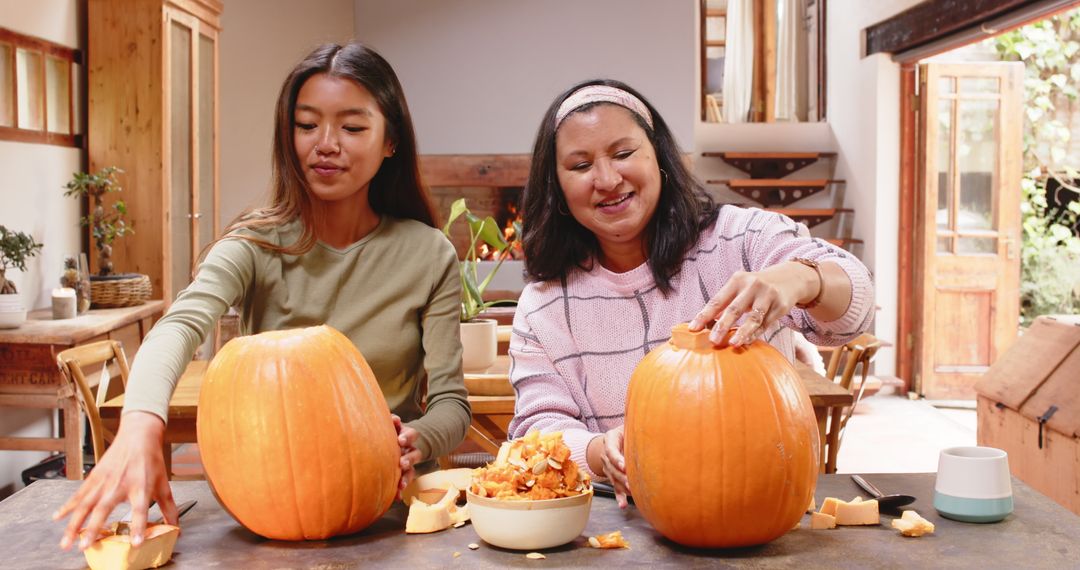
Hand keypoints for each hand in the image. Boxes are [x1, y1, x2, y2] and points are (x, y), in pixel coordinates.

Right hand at [53, 411, 176, 550]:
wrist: (138, 436)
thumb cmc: (150, 460)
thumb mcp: (163, 484)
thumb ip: (168, 507)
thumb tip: (175, 527)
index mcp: (140, 486)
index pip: (140, 509)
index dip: (138, 526)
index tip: (135, 543)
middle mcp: (120, 484)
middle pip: (104, 508)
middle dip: (93, 528)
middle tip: (85, 546)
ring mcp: (104, 480)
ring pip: (85, 504)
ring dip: (74, 524)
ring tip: (67, 541)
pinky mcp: (94, 476)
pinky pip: (78, 494)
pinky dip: (67, 506)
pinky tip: (58, 517)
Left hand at [392, 415, 422, 495]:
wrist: (406, 439)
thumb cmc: (395, 430)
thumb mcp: (396, 424)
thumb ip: (394, 421)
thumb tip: (393, 418)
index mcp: (408, 435)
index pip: (410, 434)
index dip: (407, 437)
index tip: (401, 440)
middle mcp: (411, 449)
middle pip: (414, 454)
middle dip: (409, 459)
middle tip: (402, 463)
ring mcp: (410, 462)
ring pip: (411, 470)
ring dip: (406, 477)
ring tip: (401, 485)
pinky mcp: (406, 472)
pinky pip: (405, 481)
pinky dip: (401, 489)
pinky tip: (397, 497)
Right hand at [587, 426, 630, 508]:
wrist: (613, 439)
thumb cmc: (626, 430)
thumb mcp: (628, 424)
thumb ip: (636, 425)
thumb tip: (654, 424)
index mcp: (610, 439)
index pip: (610, 450)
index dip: (617, 459)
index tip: (625, 466)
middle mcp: (606, 454)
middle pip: (612, 468)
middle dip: (622, 476)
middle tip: (631, 483)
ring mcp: (608, 467)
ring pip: (614, 479)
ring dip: (623, 487)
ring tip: (632, 493)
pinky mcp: (613, 477)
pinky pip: (615, 488)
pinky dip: (619, 497)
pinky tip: (623, 505)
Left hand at [688, 262, 818, 345]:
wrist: (788, 278)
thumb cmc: (755, 288)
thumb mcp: (740, 288)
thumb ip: (725, 304)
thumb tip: (704, 326)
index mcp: (737, 280)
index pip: (717, 300)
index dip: (704, 315)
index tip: (693, 329)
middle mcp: (752, 285)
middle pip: (734, 308)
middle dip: (722, 325)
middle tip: (713, 340)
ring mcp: (768, 295)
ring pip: (753, 317)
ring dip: (742, 332)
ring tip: (732, 344)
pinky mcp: (780, 305)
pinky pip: (765, 323)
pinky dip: (755, 334)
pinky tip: (746, 341)